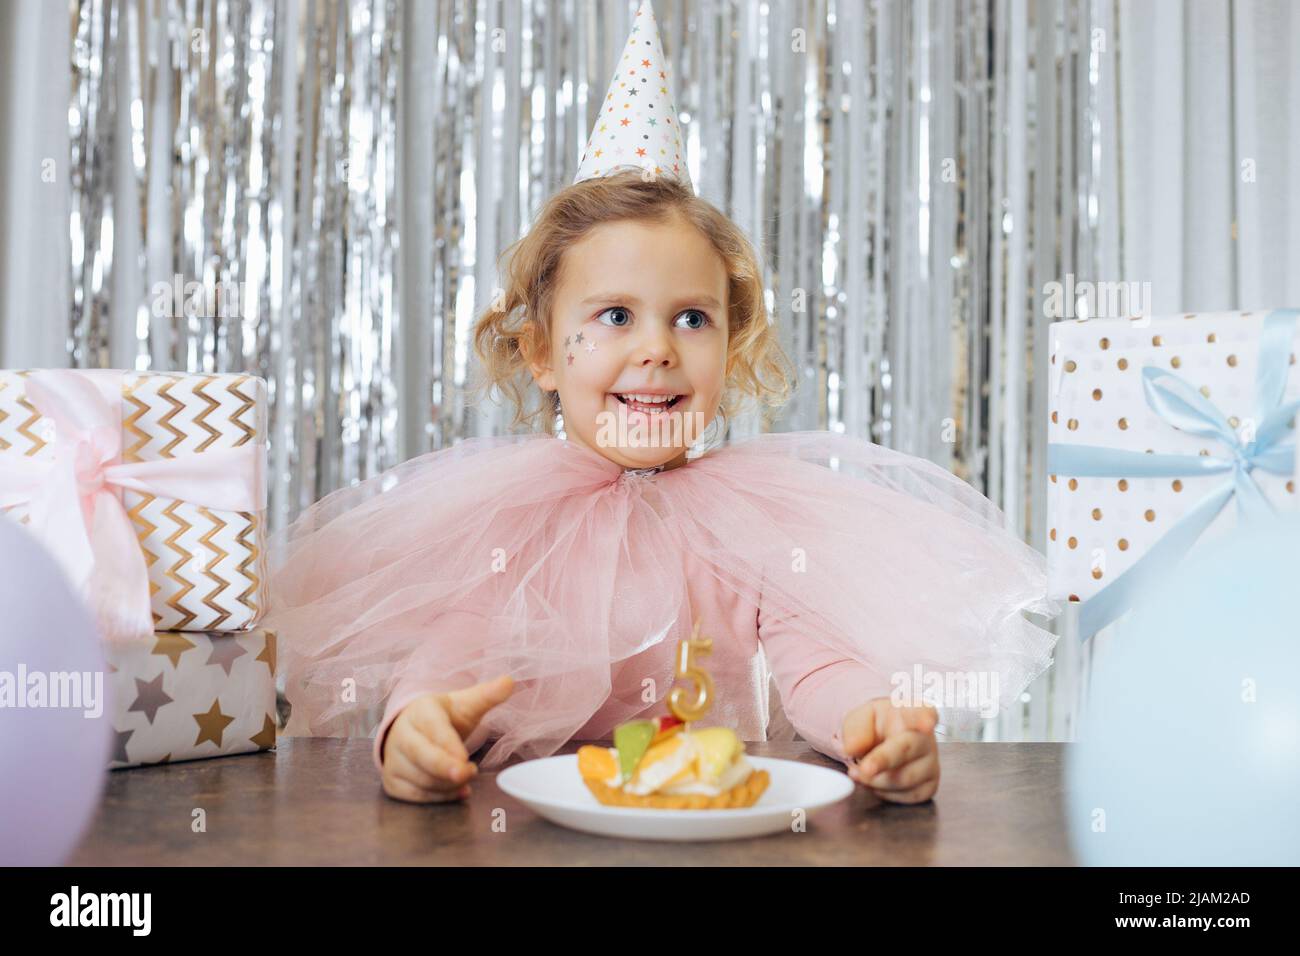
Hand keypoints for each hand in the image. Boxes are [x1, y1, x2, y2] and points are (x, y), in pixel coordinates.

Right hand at [380, 674, 514, 802]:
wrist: (414, 730)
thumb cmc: (444, 718)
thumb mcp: (465, 704)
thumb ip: (487, 695)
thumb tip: (509, 681)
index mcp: (421, 711)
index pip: (433, 728)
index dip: (448, 744)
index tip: (464, 759)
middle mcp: (401, 734)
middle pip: (420, 755)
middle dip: (444, 768)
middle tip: (468, 774)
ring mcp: (393, 759)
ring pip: (420, 778)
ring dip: (448, 784)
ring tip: (468, 777)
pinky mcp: (392, 781)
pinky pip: (415, 795)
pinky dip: (439, 797)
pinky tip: (459, 791)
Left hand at [840, 698, 939, 803]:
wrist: (879, 744)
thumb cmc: (875, 727)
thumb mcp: (860, 718)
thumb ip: (856, 729)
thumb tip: (852, 749)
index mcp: (912, 712)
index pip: (924, 712)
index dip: (926, 718)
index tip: (926, 723)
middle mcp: (927, 737)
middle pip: (908, 750)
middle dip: (883, 760)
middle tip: (864, 768)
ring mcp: (932, 763)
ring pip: (904, 779)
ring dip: (876, 780)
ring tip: (859, 771)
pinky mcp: (930, 785)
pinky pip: (908, 796)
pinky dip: (886, 792)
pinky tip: (877, 780)